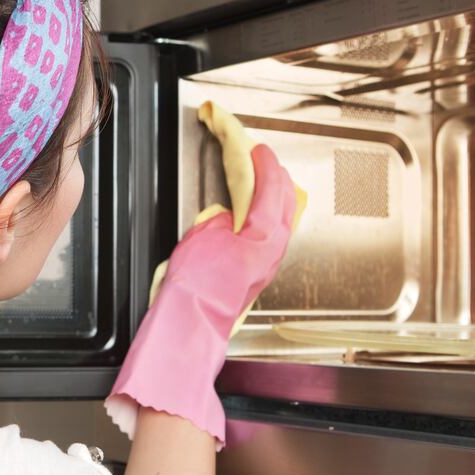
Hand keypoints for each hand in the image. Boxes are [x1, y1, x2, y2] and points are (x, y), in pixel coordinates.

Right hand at [105, 144, 297, 448]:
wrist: (190, 327)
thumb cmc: (195, 290)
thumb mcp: (201, 237)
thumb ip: (221, 218)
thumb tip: (228, 215)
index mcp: (265, 236)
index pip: (271, 187)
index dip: (264, 163)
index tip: (256, 147)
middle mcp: (273, 250)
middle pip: (285, 202)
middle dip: (275, 177)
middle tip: (262, 159)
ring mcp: (267, 264)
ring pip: (281, 219)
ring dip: (272, 196)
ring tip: (260, 181)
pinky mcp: (256, 275)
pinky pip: (270, 234)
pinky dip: (265, 214)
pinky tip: (252, 215)